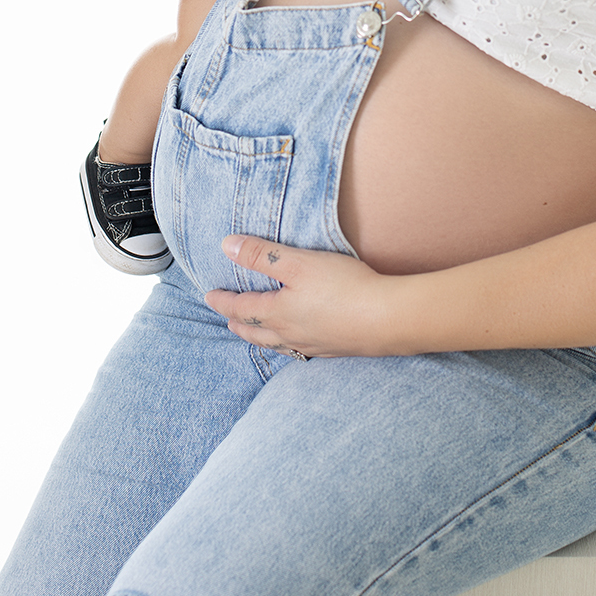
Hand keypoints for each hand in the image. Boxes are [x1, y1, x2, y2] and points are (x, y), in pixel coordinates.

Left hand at [206, 234, 396, 357]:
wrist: (386, 319)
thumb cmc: (343, 287)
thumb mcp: (298, 263)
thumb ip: (262, 255)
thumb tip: (226, 246)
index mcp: (278, 313)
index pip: (241, 308)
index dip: (223, 301)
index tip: (209, 296)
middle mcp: (291, 334)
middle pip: (256, 331)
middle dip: (238, 323)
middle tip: (227, 319)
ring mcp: (313, 344)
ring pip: (277, 344)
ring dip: (260, 338)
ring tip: (255, 333)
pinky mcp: (334, 348)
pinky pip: (300, 350)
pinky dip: (287, 345)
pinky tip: (297, 342)